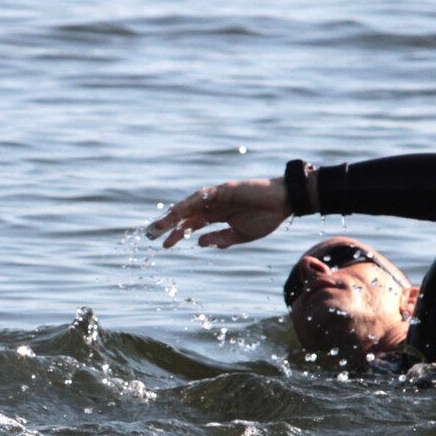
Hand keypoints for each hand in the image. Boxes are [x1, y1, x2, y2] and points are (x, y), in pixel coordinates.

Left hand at [145, 177, 290, 249]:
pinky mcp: (224, 189)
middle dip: (168, 224)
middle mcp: (213, 206)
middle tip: (151, 234)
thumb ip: (220, 239)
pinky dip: (190, 202)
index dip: (177, 234)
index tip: (164, 246)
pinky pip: (203, 195)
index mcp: (217, 217)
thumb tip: (198, 243)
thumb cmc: (265, 218)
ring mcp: (217, 197)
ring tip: (160, 225)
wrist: (283, 204)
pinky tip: (179, 211)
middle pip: (185, 215)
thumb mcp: (239, 235)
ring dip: (174, 214)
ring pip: (190, 205)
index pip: (191, 225)